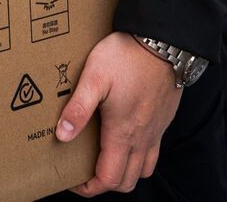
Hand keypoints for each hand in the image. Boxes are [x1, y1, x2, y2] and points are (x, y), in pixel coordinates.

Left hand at [57, 33, 183, 195]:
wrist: (164, 40)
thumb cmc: (127, 56)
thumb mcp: (94, 77)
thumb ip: (78, 108)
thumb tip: (62, 135)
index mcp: (123, 132)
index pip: (108, 179)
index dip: (88, 188)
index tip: (73, 179)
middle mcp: (142, 137)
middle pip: (126, 182)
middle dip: (104, 183)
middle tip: (85, 171)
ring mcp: (156, 130)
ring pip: (143, 170)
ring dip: (124, 173)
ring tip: (104, 158)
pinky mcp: (163, 119)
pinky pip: (153, 152)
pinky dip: (139, 158)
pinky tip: (125, 138)